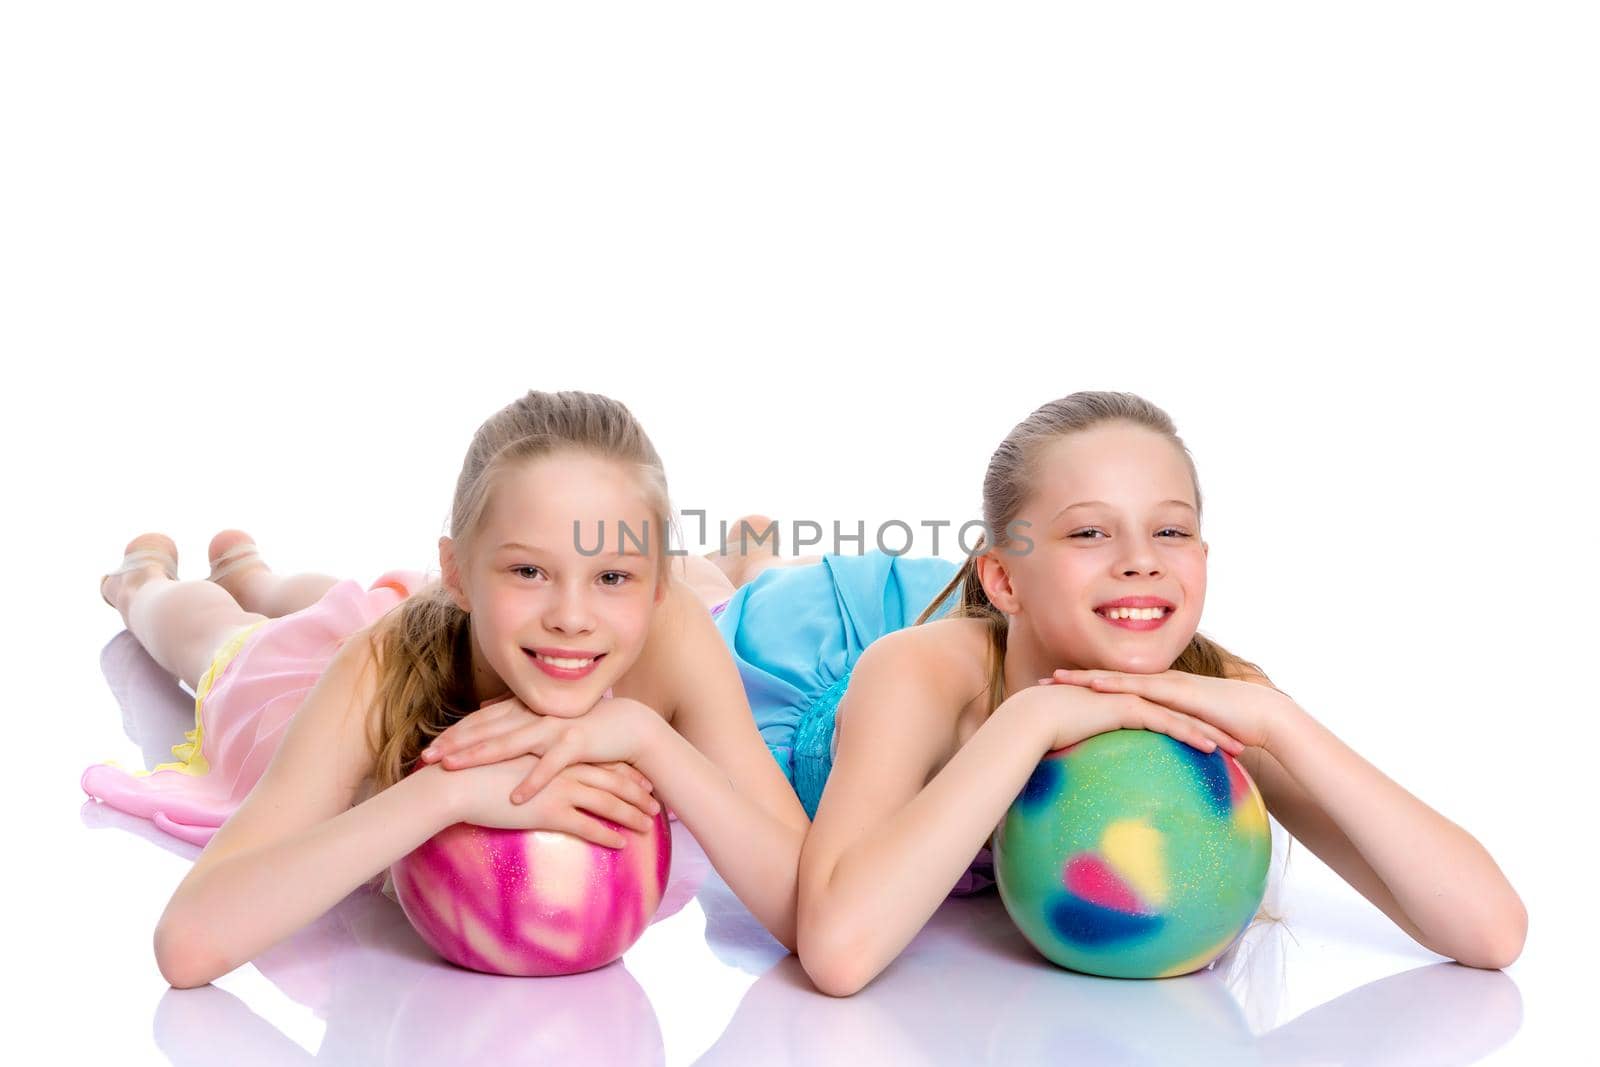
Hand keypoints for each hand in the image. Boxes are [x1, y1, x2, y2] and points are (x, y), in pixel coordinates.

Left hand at [421, 694, 658, 803]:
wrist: (628, 726)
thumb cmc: (583, 726)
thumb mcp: (545, 720)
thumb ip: (514, 714)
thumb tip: (483, 707)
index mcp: (527, 711)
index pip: (483, 721)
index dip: (455, 734)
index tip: (429, 750)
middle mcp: (536, 716)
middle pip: (488, 729)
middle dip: (456, 744)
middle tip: (427, 758)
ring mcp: (555, 728)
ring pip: (510, 742)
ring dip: (480, 755)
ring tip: (454, 768)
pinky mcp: (578, 743)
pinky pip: (551, 765)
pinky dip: (533, 781)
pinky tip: (515, 797)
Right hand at [446, 753, 660, 847]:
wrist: (458, 781)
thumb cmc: (478, 771)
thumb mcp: (512, 757)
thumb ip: (530, 760)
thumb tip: (537, 771)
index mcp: (558, 752)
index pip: (600, 760)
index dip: (624, 771)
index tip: (642, 780)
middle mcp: (564, 767)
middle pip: (613, 779)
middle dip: (638, 793)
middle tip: (656, 804)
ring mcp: (560, 788)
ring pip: (608, 802)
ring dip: (631, 814)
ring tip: (649, 825)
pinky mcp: (550, 810)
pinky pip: (587, 825)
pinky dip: (607, 834)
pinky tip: (621, 844)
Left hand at [1043, 668, 1295, 752]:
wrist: (1260, 718)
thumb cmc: (1227, 731)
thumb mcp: (1189, 743)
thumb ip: (1168, 751)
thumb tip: (1150, 776)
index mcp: (1157, 696)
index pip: (1113, 693)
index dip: (1083, 692)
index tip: (1053, 696)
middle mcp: (1158, 686)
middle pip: (1107, 681)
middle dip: (1074, 680)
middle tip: (1041, 682)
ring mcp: (1167, 686)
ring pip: (1119, 679)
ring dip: (1088, 678)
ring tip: (1059, 679)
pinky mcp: (1178, 693)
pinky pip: (1142, 688)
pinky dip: (1118, 686)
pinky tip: (1096, 687)